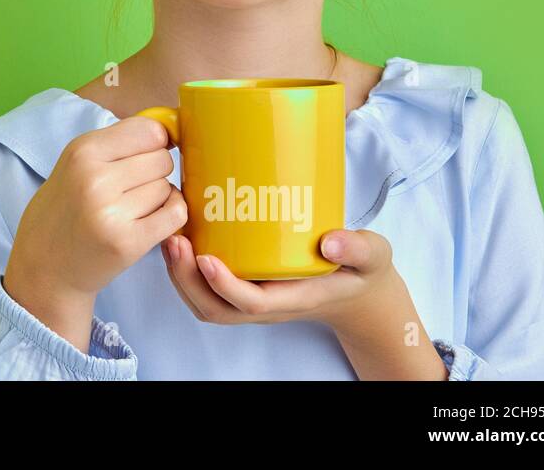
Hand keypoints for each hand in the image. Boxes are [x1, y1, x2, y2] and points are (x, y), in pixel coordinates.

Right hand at [7, 116, 187, 302]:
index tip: (146, 154)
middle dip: (154, 172)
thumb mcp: (76, 163)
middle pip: (162, 159)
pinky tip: (150, 221)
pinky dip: (170, 215)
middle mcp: (95, 179)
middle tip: (130, 189)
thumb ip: (117, 143)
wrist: (44, 266)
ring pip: (167, 187)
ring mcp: (112, 213)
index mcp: (81, 151)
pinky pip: (175, 214)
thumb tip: (171, 128)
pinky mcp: (128, 243)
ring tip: (130, 210)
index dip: (155, 142)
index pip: (149, 130)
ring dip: (158, 198)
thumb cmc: (65, 209)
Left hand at [162, 227, 401, 328]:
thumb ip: (359, 248)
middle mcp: (267, 304)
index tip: (204, 257)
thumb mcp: (373, 256)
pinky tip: (183, 235)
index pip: (250, 303)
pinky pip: (207, 287)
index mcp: (294, 298)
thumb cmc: (361, 271)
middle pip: (215, 308)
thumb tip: (331, 242)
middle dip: (186, 280)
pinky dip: (187, 268)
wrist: (359, 292)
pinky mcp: (244, 284)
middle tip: (174, 240)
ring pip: (205, 301)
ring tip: (171, 238)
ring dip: (181, 275)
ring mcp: (252, 297)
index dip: (223, 285)